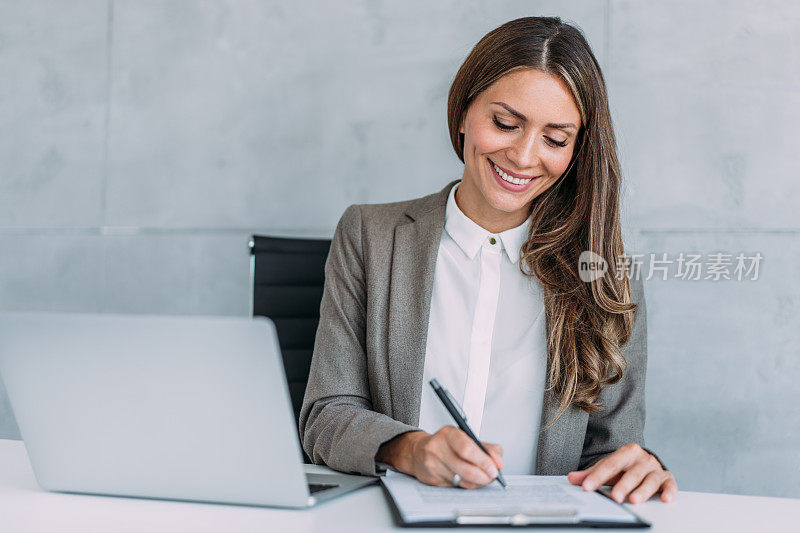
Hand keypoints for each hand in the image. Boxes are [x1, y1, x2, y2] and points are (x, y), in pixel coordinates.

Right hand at [376, 426, 502, 488]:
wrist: (418, 452)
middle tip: (492, 476)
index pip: (467, 449)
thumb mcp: (465, 437)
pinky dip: (467, 485)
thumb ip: (486, 447)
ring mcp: (433, 466)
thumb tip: (498, 461)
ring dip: (478, 482)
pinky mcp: (432, 480)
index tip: (495, 468)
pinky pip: (456, 487)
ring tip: (484, 478)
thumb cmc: (445, 444)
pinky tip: (470, 480)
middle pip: (466, 468)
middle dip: (484, 476)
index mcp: (448, 434)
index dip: (484, 461)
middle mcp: (437, 449)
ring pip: (463, 481)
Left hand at [567, 443, 676, 503]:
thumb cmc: (625, 467)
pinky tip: (666, 499)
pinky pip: (670, 485)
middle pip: (631, 473)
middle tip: (615, 497)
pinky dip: (670, 492)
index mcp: (626, 452)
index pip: (610, 465)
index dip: (598, 476)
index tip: (587, 486)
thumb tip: (572, 478)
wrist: (645, 462)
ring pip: (649, 480)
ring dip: (642, 491)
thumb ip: (591, 474)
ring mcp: (655, 468)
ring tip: (634, 500)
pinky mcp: (667, 479)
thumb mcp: (608, 468)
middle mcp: (642, 459)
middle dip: (623, 485)